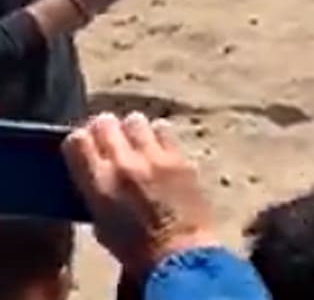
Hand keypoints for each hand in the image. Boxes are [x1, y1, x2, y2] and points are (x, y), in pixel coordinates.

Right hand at [63, 113, 217, 277]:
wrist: (178, 251)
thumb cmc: (134, 247)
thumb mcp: (99, 220)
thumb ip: (94, 188)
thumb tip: (94, 167)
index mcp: (98, 183)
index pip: (77, 140)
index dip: (78, 141)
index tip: (83, 147)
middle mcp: (124, 163)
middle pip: (105, 122)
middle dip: (102, 129)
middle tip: (108, 140)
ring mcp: (155, 157)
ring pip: (135, 120)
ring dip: (131, 130)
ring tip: (135, 143)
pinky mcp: (179, 157)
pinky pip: (164, 129)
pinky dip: (157, 135)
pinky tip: (158, 149)